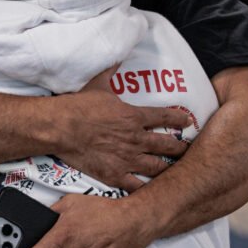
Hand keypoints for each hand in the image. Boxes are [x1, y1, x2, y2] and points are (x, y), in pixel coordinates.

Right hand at [55, 68, 194, 191]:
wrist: (61, 127)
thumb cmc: (79, 106)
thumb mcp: (99, 84)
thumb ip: (111, 71)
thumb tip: (116, 56)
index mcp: (134, 117)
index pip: (165, 118)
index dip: (179, 120)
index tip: (187, 122)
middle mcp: (136, 139)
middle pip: (168, 146)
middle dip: (180, 149)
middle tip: (187, 151)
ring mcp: (126, 159)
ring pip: (157, 168)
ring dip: (167, 169)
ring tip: (175, 172)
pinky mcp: (114, 175)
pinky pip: (136, 186)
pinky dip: (145, 189)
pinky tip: (150, 191)